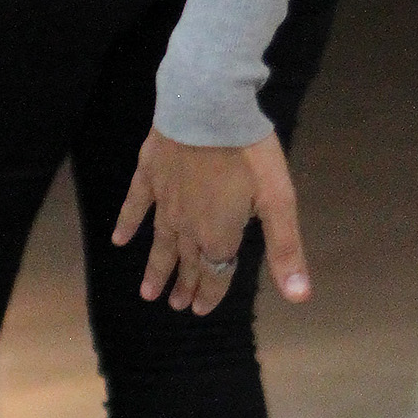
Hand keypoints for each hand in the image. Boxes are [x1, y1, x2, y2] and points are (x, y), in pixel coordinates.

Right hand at [113, 128, 310, 316]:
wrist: (208, 108)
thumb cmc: (248, 153)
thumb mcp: (279, 200)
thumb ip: (285, 249)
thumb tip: (300, 298)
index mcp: (219, 235)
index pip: (215, 273)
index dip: (210, 293)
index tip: (200, 309)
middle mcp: (188, 226)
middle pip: (187, 261)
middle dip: (184, 285)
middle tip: (175, 304)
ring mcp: (164, 201)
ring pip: (160, 242)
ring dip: (155, 268)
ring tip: (148, 292)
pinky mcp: (149, 174)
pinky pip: (135, 205)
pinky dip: (127, 224)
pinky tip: (118, 240)